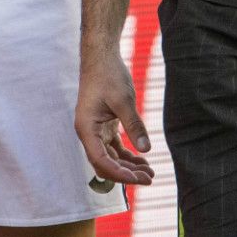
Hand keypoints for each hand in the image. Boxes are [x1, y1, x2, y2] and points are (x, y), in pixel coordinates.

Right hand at [76, 49, 152, 185]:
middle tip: (150, 178)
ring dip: (128, 167)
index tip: (138, 179)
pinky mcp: (105, 127)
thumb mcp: (124, 100)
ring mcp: (96, 131)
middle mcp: (88, 133)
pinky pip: (115, 148)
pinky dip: (128, 156)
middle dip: (126, 174)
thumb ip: (134, 125)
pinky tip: (143, 160)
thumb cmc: (108, 75)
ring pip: (111, 157)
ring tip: (150, 173)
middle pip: (105, 163)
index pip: (100, 160)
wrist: (102, 58)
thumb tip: (146, 149)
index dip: (118, 173)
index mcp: (86, 128)